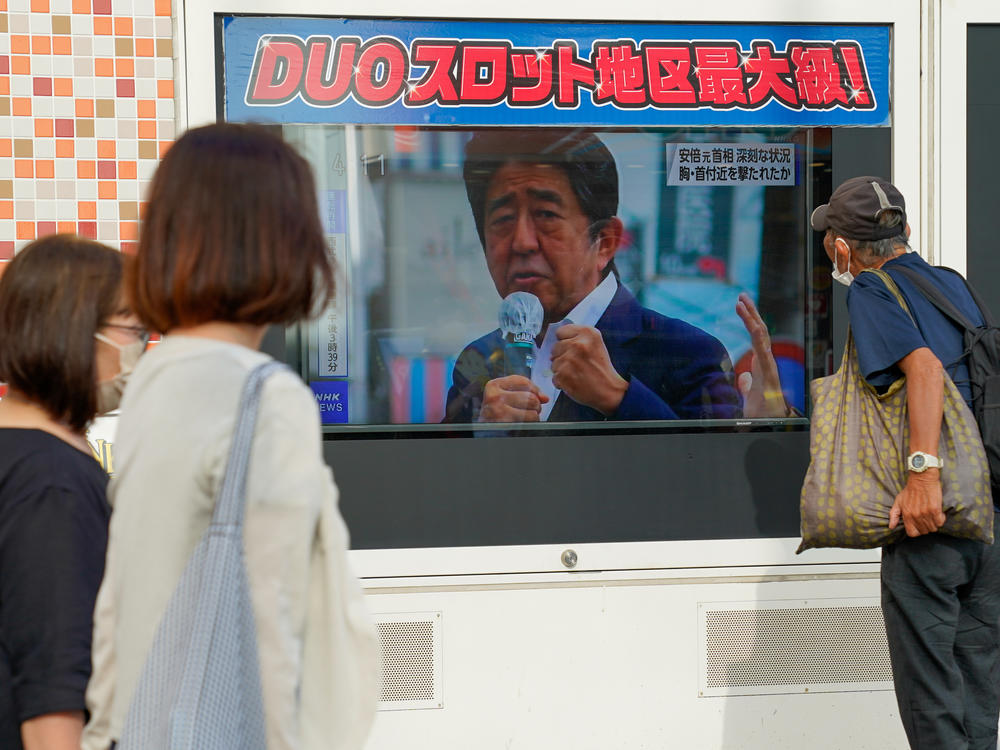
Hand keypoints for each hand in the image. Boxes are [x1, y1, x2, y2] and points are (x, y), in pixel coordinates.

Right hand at [479, 375, 548, 421]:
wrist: (483, 433)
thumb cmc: (495, 415)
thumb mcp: (503, 397)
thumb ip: (524, 391)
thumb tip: (544, 397)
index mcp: (493, 385)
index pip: (524, 382)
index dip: (534, 390)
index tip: (536, 397)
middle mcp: (494, 396)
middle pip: (530, 397)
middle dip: (535, 406)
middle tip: (528, 411)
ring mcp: (499, 410)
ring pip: (532, 410)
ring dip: (533, 416)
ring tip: (524, 419)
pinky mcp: (505, 423)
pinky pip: (530, 421)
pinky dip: (530, 424)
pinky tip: (521, 425)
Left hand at [551, 324, 627, 415]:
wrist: (610, 391)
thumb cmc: (602, 369)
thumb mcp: (595, 344)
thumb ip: (577, 338)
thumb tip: (556, 344)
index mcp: (587, 333)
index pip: (561, 331)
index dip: (565, 341)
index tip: (572, 349)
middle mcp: (578, 344)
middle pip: (555, 347)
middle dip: (562, 356)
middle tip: (577, 364)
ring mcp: (569, 360)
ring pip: (553, 363)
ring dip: (562, 370)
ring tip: (577, 374)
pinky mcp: (563, 375)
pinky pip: (554, 377)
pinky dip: (561, 382)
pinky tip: (574, 382)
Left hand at [735, 292, 786, 417]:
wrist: (770, 426)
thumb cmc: (762, 413)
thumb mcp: (747, 396)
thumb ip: (745, 385)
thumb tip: (741, 376)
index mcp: (761, 365)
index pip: (756, 338)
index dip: (749, 321)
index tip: (740, 306)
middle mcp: (766, 362)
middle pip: (760, 331)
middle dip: (751, 312)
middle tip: (741, 295)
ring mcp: (769, 366)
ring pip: (762, 336)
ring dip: (752, 317)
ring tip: (741, 301)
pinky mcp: (769, 373)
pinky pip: (763, 350)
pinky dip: (757, 335)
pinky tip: (752, 322)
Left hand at [889, 470, 945, 535]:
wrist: (921, 479)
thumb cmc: (910, 490)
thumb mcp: (898, 501)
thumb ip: (894, 515)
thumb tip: (891, 527)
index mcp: (906, 515)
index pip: (912, 533)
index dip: (916, 532)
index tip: (919, 527)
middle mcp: (916, 515)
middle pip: (924, 531)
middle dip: (926, 527)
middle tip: (927, 519)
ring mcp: (926, 513)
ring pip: (933, 528)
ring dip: (934, 524)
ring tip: (933, 516)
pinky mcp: (935, 509)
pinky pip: (940, 522)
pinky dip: (941, 519)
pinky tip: (938, 513)